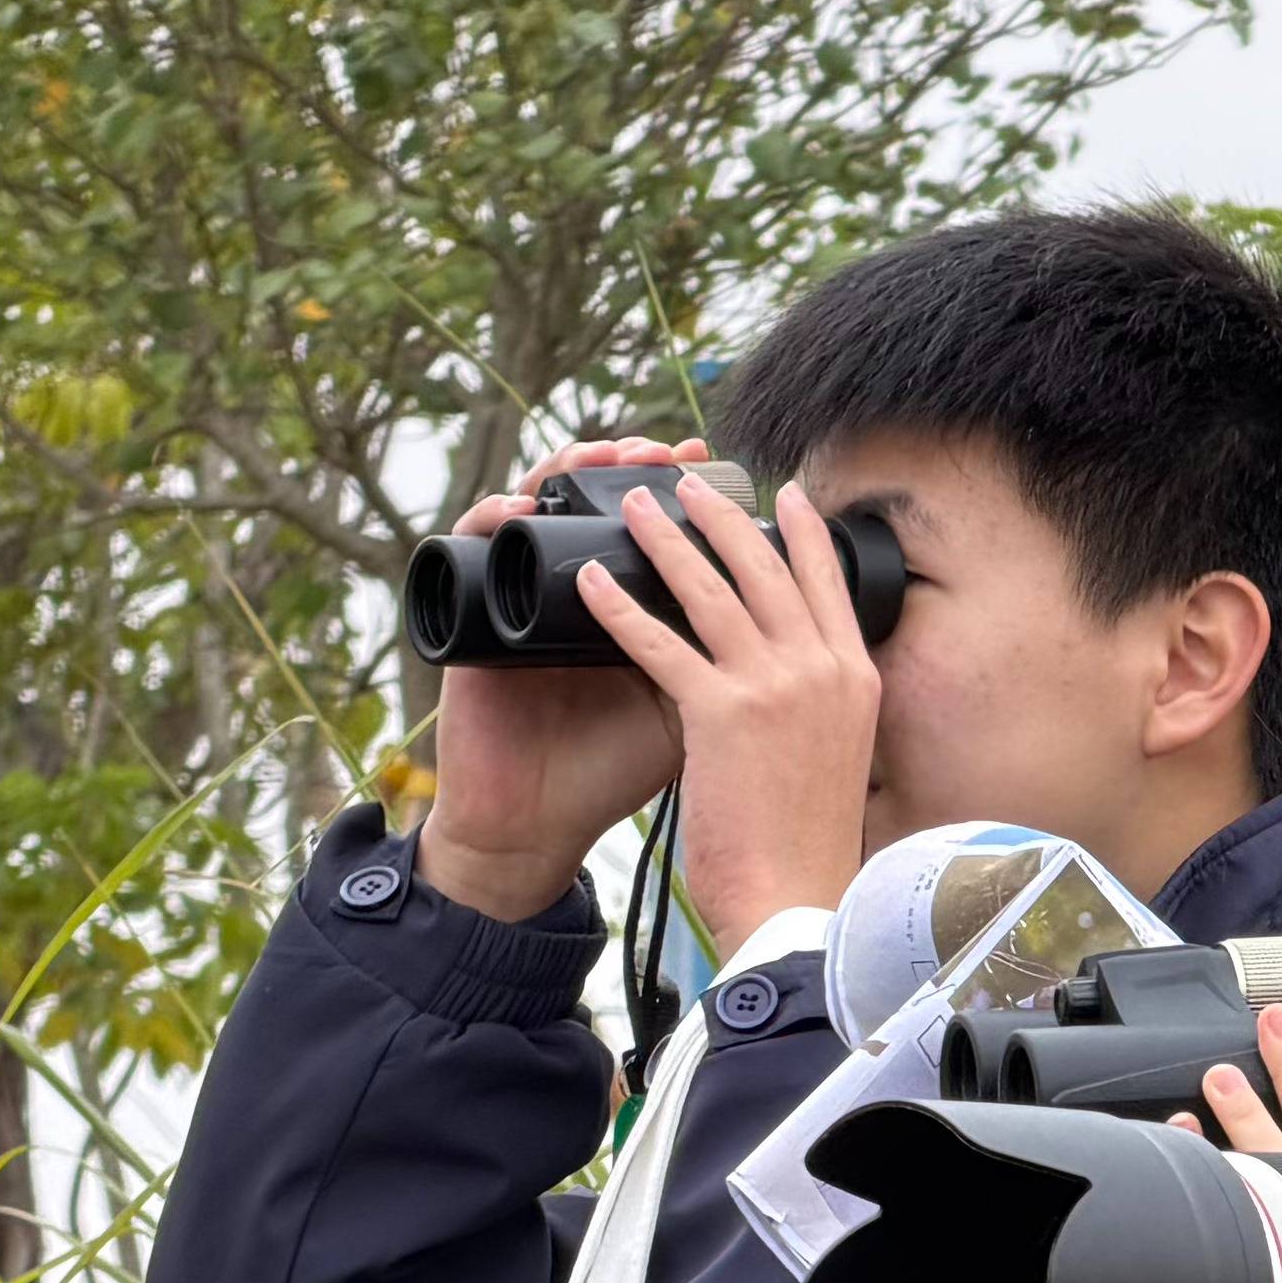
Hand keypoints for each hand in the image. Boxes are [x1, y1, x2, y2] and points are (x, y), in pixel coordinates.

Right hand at [416, 437, 704, 923]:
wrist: (534, 830)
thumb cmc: (611, 773)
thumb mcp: (691, 716)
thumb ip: (737, 671)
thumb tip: (806, 626)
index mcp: (632, 608)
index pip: (658, 530)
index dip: (690, 498)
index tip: (726, 470)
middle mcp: (576, 592)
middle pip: (602, 499)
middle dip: (641, 467)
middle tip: (675, 451)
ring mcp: (523, 597)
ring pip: (539, 505)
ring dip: (571, 471)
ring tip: (606, 456)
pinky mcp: (475, 617)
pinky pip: (475, 549)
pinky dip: (492, 518)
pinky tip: (519, 504)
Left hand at [596, 470, 883, 958]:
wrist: (798, 902)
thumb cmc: (807, 845)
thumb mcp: (836, 760)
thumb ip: (817, 710)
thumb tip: (792, 686)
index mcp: (855, 681)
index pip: (827, 585)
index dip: (801, 534)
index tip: (782, 495)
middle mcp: (822, 672)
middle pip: (768, 569)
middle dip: (722, 516)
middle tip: (689, 482)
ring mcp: (775, 689)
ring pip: (712, 590)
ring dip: (666, 539)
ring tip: (634, 506)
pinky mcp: (722, 716)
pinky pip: (661, 643)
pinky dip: (621, 607)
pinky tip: (590, 584)